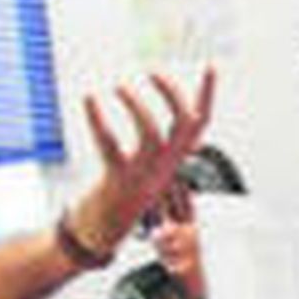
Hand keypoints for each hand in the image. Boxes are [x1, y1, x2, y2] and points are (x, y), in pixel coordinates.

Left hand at [65, 67, 217, 259]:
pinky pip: (111, 147)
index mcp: (172, 161)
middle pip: (184, 126)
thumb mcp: (144, 163)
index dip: (208, 96)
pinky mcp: (117, 181)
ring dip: (137, 106)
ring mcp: (143, 175)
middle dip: (172, 94)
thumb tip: (142, 97)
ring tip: (118, 85)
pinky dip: (98, 120)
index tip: (210, 66)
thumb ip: (152, 138)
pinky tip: (89, 98)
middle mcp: (164, 167)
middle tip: (152, 70)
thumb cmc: (120, 192)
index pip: (200, 125)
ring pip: (152, 136)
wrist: (101, 232)